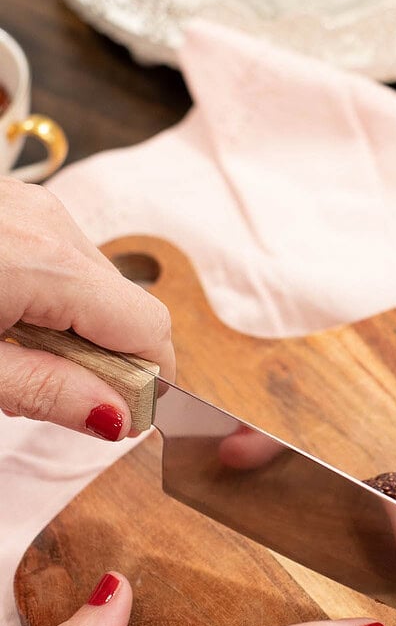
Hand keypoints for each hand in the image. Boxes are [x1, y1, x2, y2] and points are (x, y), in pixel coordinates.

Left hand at [0, 178, 174, 439]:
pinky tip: (7, 314)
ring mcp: (35, 207)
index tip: (119, 417)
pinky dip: (53, 299)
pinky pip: (66, 263)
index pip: (151, 330)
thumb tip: (122, 418)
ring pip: (98, 288)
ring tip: (12, 348)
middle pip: (127, 309)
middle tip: (45, 388)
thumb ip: (48, 391)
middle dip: (106, 359)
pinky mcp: (19, 207)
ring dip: (77, 330)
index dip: (149, 381)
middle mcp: (53, 223)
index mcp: (48, 261)